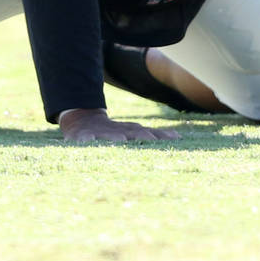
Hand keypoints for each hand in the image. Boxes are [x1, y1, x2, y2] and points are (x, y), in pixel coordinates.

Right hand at [59, 108, 179, 142]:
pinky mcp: (82, 135)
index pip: (147, 132)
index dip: (159, 135)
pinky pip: (83, 138)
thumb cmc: (112, 131)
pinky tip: (88, 141)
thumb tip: (178, 136)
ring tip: (121, 140)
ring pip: (107, 134)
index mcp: (128, 130)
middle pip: (130, 131)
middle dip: (141, 135)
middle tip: (151, 140)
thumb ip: (152, 134)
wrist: (81, 120)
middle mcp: (116, 130)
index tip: (174, 138)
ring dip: (114, 136)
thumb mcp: (130, 130)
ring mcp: (99, 132)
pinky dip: (86, 139)